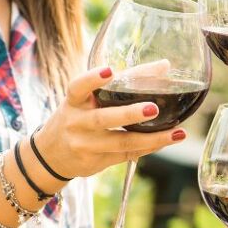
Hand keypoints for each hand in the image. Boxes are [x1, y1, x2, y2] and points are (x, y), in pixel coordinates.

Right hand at [32, 61, 185, 179]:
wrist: (51, 156)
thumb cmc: (77, 118)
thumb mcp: (84, 100)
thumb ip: (116, 85)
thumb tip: (164, 66)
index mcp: (73, 101)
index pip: (79, 86)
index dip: (93, 79)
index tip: (110, 71)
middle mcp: (77, 123)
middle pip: (103, 118)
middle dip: (129, 114)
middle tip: (153, 108)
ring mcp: (86, 144)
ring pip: (121, 141)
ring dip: (152, 137)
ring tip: (177, 133)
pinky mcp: (96, 161)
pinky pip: (128, 153)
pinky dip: (150, 147)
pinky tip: (168, 141)